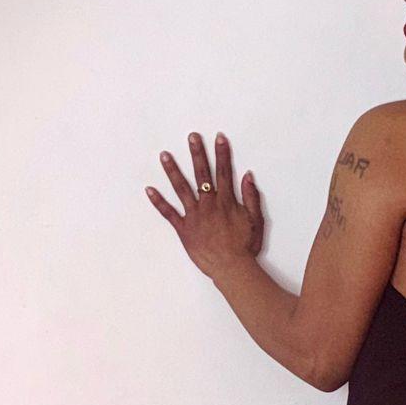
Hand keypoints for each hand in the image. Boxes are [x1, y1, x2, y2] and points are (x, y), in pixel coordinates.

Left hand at [146, 131, 264, 279]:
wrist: (231, 267)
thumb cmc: (245, 246)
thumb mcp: (256, 221)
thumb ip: (251, 197)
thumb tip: (248, 177)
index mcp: (226, 201)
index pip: (224, 172)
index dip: (222, 154)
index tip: (219, 138)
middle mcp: (208, 204)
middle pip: (202, 174)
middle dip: (197, 154)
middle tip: (192, 137)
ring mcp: (194, 216)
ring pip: (181, 188)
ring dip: (172, 170)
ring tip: (165, 155)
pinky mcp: (184, 229)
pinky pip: (168, 213)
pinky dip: (158, 201)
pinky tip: (149, 189)